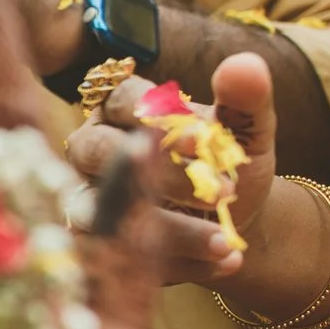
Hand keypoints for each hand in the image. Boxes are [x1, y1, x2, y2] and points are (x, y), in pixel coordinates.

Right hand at [64, 53, 279, 286]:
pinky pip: (121, 255)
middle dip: (163, 175)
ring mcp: (84, 198)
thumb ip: (244, 100)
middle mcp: (90, 148)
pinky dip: (177, 262)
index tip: (206, 139)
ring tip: (227, 242)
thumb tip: (245, 65)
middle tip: (223, 194)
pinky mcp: (93, 246)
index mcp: (121, 108)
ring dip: (171, 230)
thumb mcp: (245, 133)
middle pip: (102, 152)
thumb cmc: (225, 164)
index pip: (123, 100)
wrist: (232, 221)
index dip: (159, 118)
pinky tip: (224, 262)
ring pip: (106, 211)